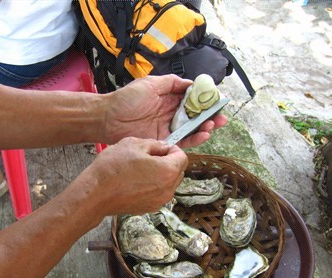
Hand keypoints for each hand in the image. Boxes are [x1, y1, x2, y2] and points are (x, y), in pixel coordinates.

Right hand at [84, 137, 187, 214]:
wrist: (96, 193)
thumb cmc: (113, 168)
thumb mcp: (133, 144)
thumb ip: (155, 144)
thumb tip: (163, 147)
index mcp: (168, 171)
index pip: (182, 156)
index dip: (171, 149)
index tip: (158, 149)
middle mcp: (168, 189)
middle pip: (178, 171)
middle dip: (167, 162)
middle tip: (147, 158)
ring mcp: (159, 201)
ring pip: (168, 183)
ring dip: (160, 175)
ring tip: (139, 170)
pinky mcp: (149, 208)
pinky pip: (157, 193)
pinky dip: (151, 186)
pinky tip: (134, 181)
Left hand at [103, 75, 227, 147]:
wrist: (109, 117)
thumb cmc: (127, 98)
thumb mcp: (150, 83)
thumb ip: (171, 82)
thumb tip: (191, 83)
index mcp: (169, 98)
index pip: (193, 99)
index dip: (206, 100)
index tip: (218, 101)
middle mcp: (171, 113)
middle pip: (196, 116)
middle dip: (211, 117)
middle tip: (222, 117)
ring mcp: (168, 127)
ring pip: (192, 129)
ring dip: (205, 128)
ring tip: (213, 126)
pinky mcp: (164, 140)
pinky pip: (182, 141)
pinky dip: (194, 139)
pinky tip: (203, 135)